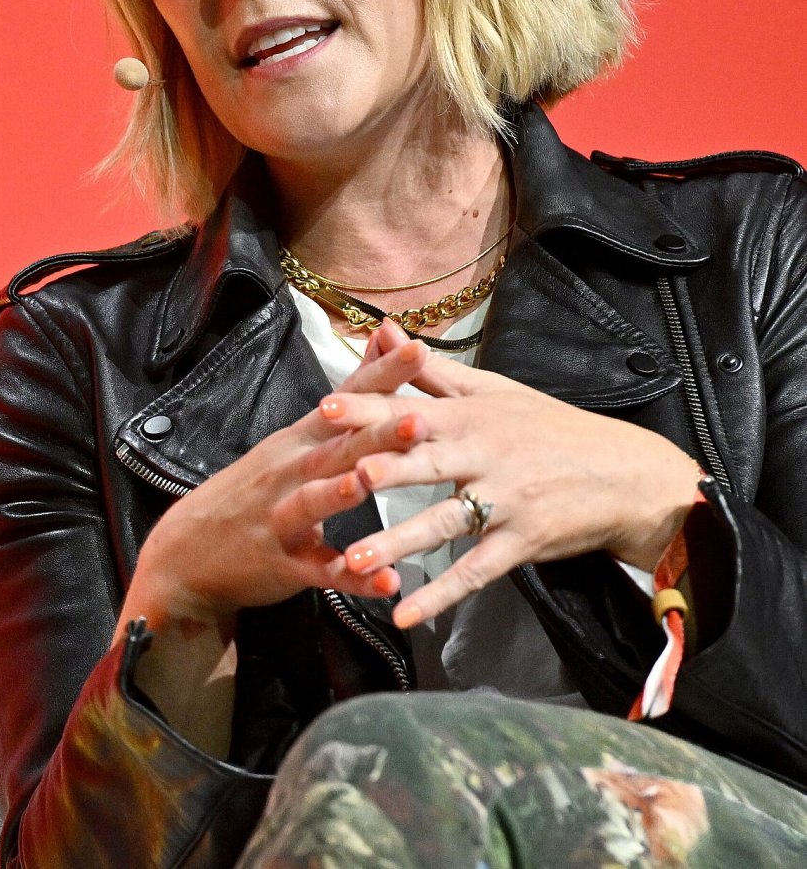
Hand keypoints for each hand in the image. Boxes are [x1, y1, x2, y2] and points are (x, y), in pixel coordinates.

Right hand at [125, 327, 429, 626]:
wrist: (187, 553)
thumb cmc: (257, 488)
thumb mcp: (295, 439)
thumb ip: (346, 398)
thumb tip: (383, 339)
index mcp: (301, 439)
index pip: (347, 399)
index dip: (380, 375)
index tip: (418, 349)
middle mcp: (291, 471)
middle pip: (337, 447)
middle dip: (377, 432)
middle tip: (420, 418)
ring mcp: (283, 517)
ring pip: (315, 501)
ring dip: (345, 492)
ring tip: (372, 482)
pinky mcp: (283, 563)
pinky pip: (321, 571)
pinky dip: (354, 577)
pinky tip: (389, 582)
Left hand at [312, 353, 701, 628]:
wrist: (623, 474)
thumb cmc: (550, 428)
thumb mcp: (494, 391)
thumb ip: (433, 370)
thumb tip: (387, 333)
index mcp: (472, 416)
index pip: (412, 409)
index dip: (368, 410)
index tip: (324, 408)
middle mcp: (484, 454)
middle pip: (425, 462)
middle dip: (382, 468)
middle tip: (338, 475)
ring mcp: (504, 500)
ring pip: (444, 522)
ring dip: (398, 542)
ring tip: (354, 558)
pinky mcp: (521, 541)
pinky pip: (475, 571)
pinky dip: (441, 595)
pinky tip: (406, 614)